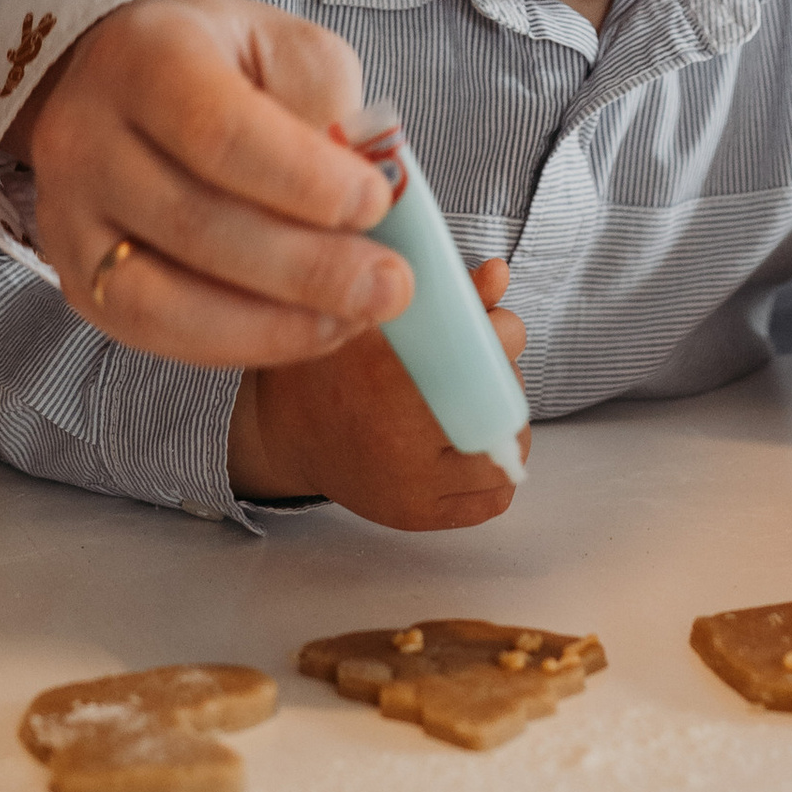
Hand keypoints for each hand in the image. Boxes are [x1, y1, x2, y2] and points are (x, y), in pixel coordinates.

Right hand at [22, 0, 408, 368]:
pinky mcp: (75, 276)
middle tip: (389, 286)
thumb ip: (326, 110)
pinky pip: (154, 334)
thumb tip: (368, 201)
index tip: (377, 204)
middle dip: (307, 269)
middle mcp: (85, 136)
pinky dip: (236, 344)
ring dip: (273, 324)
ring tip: (353, 318)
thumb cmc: (221, 64)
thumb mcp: (285, 49)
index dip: (304, 181)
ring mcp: (67, 214)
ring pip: (164, 299)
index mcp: (146, 56)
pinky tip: (299, 330)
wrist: (123, 76)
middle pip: (194, 224)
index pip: (218, 132)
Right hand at [231, 260, 527, 529]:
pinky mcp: (417, 517)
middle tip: (480, 363)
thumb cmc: (329, 365)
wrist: (284, 431)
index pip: (484, 358)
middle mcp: (398, 441)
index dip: (503, 336)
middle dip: (505, 376)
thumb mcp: (373, 314)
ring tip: (473, 401)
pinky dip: (496, 469)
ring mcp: (410, 487)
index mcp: (384, 378)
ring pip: (507, 455)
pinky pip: (492, 498)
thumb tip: (500, 273)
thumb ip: (442, 294)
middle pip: (503, 405)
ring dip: (504, 423)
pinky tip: (470, 440)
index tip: (494, 326)